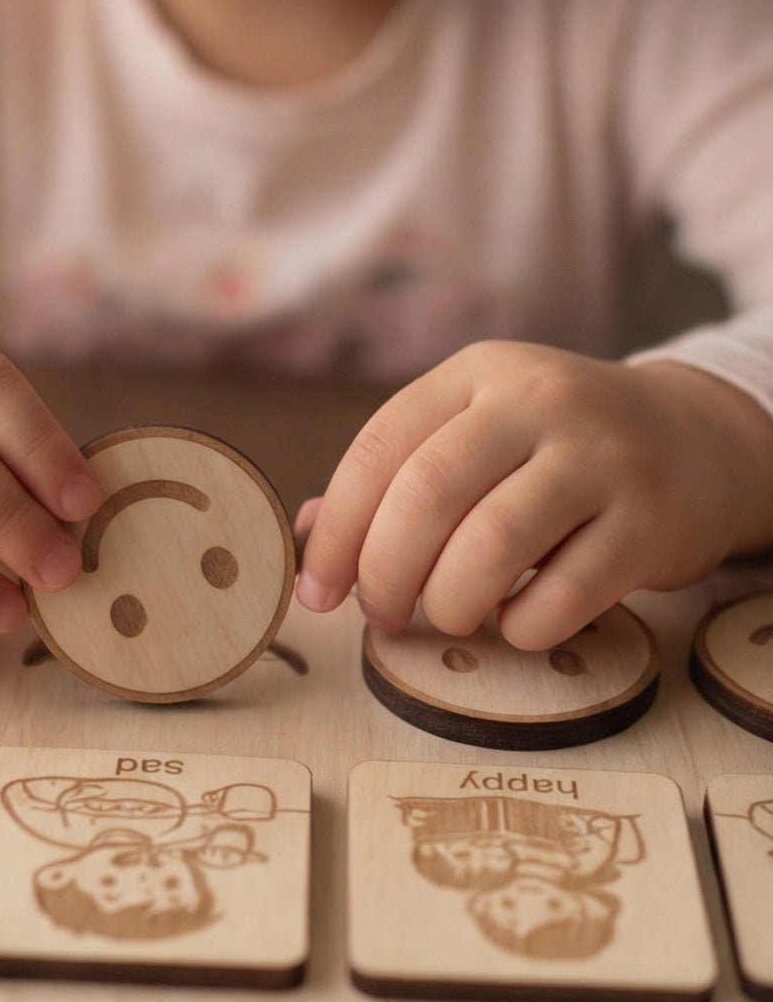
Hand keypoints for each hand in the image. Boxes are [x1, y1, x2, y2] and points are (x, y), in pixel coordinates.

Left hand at [295, 341, 772, 650]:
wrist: (696, 439)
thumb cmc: (557, 449)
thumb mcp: (477, 434)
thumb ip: (394, 478)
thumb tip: (305, 536)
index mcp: (478, 374)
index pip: (380, 448)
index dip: (336, 532)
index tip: (317, 592)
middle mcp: (539, 401)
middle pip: (427, 495)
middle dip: (385, 575)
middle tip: (383, 616)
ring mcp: (602, 458)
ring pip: (493, 545)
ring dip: (451, 604)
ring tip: (452, 617)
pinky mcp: (650, 521)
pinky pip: (563, 594)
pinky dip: (523, 627)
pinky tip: (519, 623)